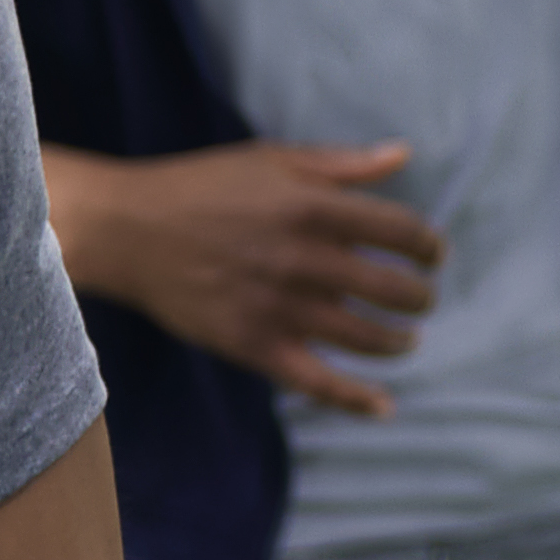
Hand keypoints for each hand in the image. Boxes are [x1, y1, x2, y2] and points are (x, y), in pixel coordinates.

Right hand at [47, 138, 436, 410]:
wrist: (126, 230)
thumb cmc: (202, 187)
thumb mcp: (274, 160)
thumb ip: (343, 165)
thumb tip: (403, 154)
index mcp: (314, 208)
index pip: (402, 232)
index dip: (429, 247)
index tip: (433, 255)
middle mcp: (304, 260)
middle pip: (391, 289)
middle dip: (420, 298)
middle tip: (422, 300)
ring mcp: (278, 307)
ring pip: (364, 337)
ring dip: (398, 342)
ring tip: (405, 340)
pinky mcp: (251, 345)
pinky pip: (316, 382)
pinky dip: (355, 398)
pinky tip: (384, 405)